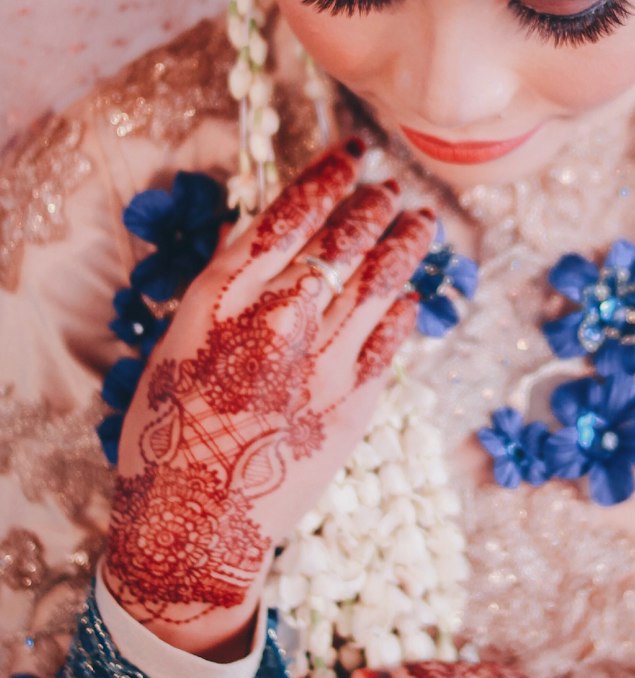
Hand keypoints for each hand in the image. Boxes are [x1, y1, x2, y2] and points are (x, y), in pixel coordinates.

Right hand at [103, 142, 435, 650]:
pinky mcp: (355, 404)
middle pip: (342, 241)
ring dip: (406, 243)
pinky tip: (413, 293)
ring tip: (421, 220)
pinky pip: (392, 341)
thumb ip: (228, 288)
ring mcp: (323, 362)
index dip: (327, 176)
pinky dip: (404, 310)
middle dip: (373, 204)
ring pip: (381, 282)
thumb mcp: (180, 343)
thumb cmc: (169, 432)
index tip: (352, 152)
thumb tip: (273, 236)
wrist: (193, 525)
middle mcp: (277, 321)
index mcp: (223, 299)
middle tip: (391, 183)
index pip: (290, 214)